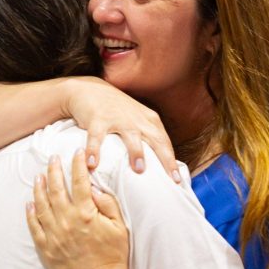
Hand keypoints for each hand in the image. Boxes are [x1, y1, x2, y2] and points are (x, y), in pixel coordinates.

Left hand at [27, 150, 135, 268]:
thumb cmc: (114, 258)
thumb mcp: (120, 228)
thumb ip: (107, 205)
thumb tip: (93, 187)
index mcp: (85, 214)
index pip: (79, 181)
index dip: (77, 164)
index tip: (77, 152)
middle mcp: (66, 221)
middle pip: (56, 189)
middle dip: (54, 170)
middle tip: (53, 158)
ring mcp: (54, 235)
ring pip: (41, 205)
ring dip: (40, 188)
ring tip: (39, 176)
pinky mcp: (46, 249)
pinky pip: (34, 227)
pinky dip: (30, 214)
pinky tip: (29, 204)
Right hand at [64, 77, 179, 181]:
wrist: (91, 89)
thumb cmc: (117, 111)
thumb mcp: (137, 119)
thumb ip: (147, 137)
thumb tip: (157, 166)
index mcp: (149, 120)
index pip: (164, 142)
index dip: (171, 160)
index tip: (177, 180)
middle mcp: (137, 119)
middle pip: (155, 139)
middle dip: (165, 158)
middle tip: (171, 178)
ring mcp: (118, 118)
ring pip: (130, 135)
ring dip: (136, 152)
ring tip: (139, 170)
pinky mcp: (98, 118)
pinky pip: (97, 136)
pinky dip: (94, 149)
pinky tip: (92, 164)